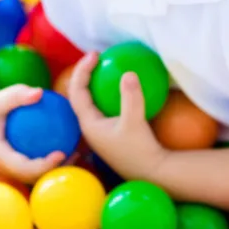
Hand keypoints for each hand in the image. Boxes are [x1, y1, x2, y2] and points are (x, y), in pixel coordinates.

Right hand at [0, 85, 66, 183]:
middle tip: (75, 155)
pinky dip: (46, 158)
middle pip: (31, 176)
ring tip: (75, 154)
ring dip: (52, 167)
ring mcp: (6, 165)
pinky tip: (63, 144)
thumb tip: (40, 92)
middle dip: (53, 171)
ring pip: (32, 173)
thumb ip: (18, 96)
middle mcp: (2, 165)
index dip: (44, 166)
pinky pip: (30, 163)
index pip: (24, 168)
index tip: (61, 153)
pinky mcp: (10, 159)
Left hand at [67, 52, 168, 181]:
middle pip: (78, 94)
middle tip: (97, 57)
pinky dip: (104, 93)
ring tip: (103, 67)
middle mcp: (89, 127)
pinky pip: (101, 107)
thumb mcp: (136, 122)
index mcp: (88, 124)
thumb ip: (131, 97)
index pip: (77, 91)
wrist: (152, 173)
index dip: (82, 70)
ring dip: (93, 83)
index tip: (95, 54)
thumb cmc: (140, 150)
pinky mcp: (109, 133)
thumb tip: (128, 73)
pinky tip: (118, 87)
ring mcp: (99, 131)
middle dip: (85, 74)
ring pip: (89, 101)